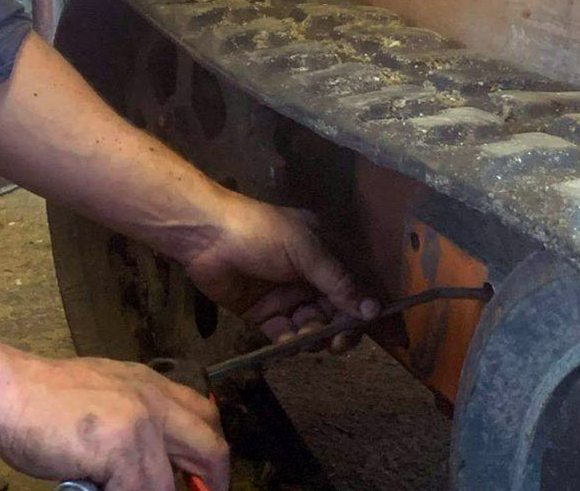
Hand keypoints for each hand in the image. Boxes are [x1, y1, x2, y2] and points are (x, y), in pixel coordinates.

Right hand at [0, 353, 228, 490]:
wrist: (6, 388)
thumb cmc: (41, 400)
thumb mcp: (102, 397)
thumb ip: (132, 422)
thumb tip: (150, 467)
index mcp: (149, 385)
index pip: (204, 416)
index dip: (212, 453)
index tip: (205, 479)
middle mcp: (153, 400)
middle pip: (212, 448)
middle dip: (214, 482)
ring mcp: (141, 423)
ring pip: (168, 484)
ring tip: (116, 487)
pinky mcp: (123, 449)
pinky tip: (94, 488)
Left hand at [180, 194, 376, 349]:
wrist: (205, 236)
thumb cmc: (261, 234)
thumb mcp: (305, 251)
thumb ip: (339, 282)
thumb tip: (374, 310)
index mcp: (326, 255)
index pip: (356, 287)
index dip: (364, 310)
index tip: (364, 330)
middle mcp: (311, 277)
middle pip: (337, 313)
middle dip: (340, 331)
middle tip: (335, 344)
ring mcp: (287, 296)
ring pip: (313, 327)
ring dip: (314, 337)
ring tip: (304, 336)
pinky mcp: (264, 313)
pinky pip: (285, 334)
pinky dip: (289, 343)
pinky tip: (287, 344)